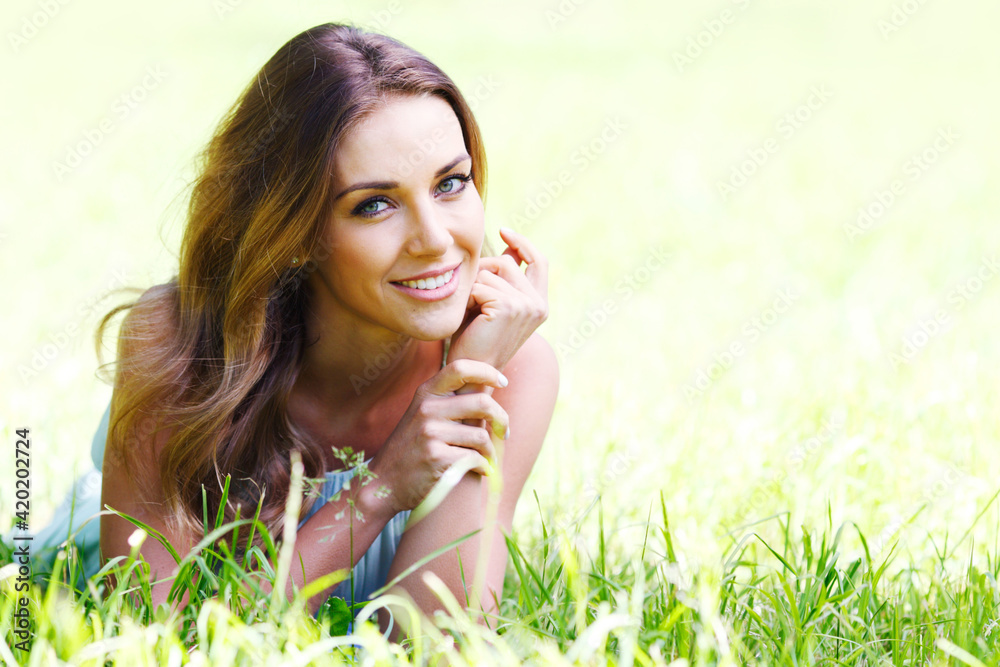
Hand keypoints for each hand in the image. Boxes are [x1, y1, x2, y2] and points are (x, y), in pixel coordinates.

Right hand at [366, 360, 509, 515]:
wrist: (383, 484)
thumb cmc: (411, 449)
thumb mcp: (422, 416)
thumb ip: (449, 402)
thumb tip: (488, 386)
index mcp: (426, 394)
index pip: (460, 367)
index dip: (486, 371)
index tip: (502, 381)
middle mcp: (427, 409)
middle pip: (482, 402)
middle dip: (502, 419)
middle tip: (504, 433)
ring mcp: (430, 433)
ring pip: (481, 436)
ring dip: (491, 451)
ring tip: (487, 459)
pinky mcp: (436, 457)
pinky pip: (475, 458)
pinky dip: (483, 467)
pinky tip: (480, 471)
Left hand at [449, 227, 548, 372]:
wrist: (470, 372)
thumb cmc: (474, 339)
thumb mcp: (492, 302)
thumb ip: (504, 278)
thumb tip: (510, 246)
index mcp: (539, 304)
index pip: (538, 260)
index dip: (522, 243)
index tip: (503, 230)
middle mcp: (538, 304)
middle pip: (506, 262)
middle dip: (481, 272)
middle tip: (470, 298)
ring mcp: (527, 305)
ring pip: (490, 272)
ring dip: (472, 287)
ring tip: (471, 312)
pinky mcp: (510, 306)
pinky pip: (481, 284)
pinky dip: (468, 297)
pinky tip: (469, 317)